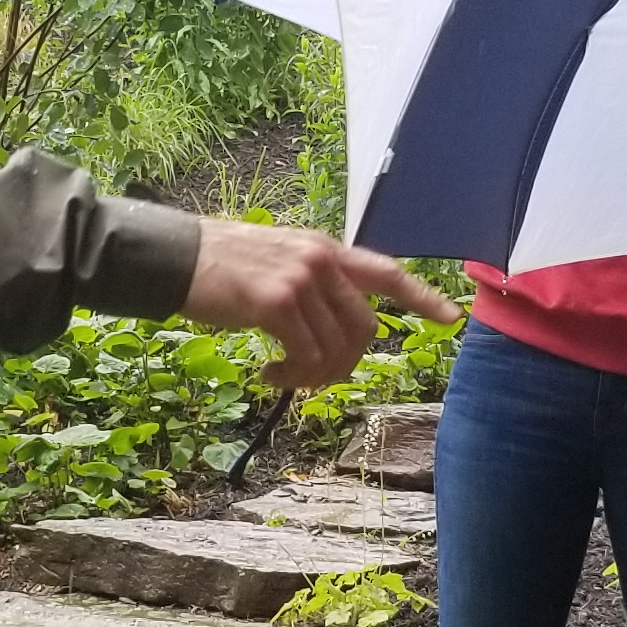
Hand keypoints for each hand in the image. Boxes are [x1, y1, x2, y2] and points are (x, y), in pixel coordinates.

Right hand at [182, 218, 458, 389]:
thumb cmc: (221, 265)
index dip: (421, 297)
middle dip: (345, 364)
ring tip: (283, 376)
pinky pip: (305, 355)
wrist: (175, 257)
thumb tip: (331, 326)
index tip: (450, 318)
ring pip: (335, 348)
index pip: (386, 271)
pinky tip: (268, 373)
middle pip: (364, 328)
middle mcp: (320, 260)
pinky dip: (291, 377)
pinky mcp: (276, 302)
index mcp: (326, 249)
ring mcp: (300, 279)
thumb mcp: (279, 259)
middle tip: (311, 377)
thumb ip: (312, 281)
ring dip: (312, 376)